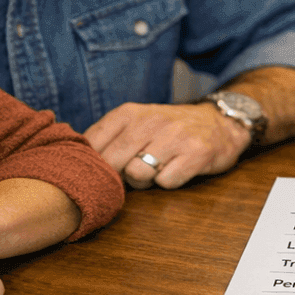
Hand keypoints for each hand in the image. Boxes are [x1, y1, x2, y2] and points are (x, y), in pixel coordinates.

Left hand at [84, 102, 248, 189]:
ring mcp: (175, 136)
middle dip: (119, 175)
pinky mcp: (196, 153)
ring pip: (138, 174)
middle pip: (113, 163)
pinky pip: (167, 182)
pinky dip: (169, 182)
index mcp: (129, 112)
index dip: (94, 164)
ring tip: (156, 169)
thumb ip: (107, 138)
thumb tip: (74, 163)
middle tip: (132, 171)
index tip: (103, 168)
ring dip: (145, 181)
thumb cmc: (169, 128)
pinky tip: (177, 170)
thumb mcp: (135, 122)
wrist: (220, 122)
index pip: (92, 144)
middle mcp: (151, 120)